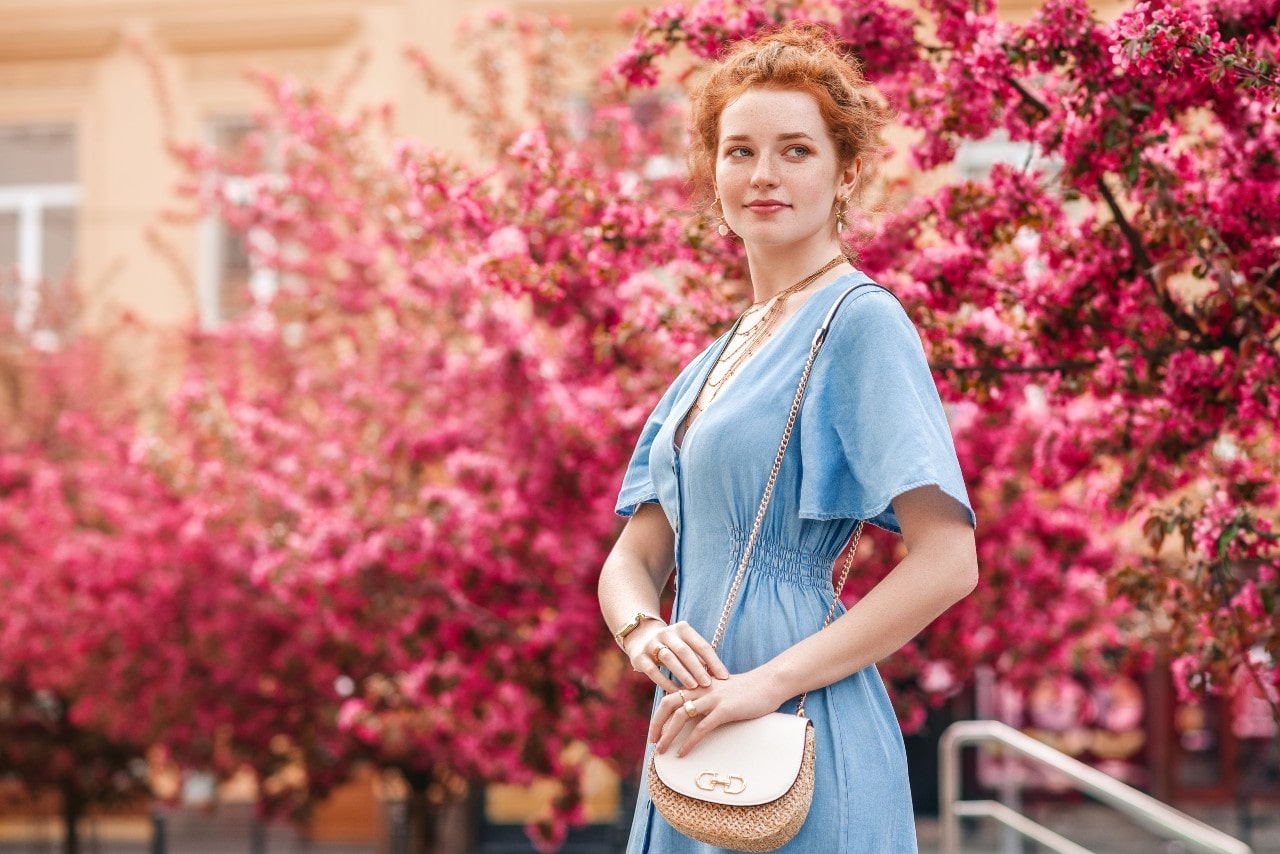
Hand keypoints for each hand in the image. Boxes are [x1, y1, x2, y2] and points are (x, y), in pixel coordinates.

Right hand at [625, 620, 728, 692]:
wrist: (640, 636)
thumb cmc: (672, 646)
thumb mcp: (685, 645)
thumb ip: (699, 658)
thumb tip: (719, 676)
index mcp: (683, 629)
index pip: (701, 645)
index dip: (714, 661)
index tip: (724, 677)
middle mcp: (667, 633)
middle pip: (685, 651)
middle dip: (697, 668)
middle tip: (708, 684)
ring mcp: (652, 643)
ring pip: (669, 658)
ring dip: (682, 673)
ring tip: (693, 687)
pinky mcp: (639, 656)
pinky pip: (653, 670)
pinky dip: (665, 682)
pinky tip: (675, 691)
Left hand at [649, 669, 784, 756]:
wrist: (769, 683)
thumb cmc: (748, 689)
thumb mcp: (722, 689)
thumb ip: (707, 697)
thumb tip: (696, 712)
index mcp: (699, 684)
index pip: (670, 696)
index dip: (659, 714)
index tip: (654, 731)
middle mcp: (702, 689)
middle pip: (669, 703)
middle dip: (657, 723)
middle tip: (653, 741)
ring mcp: (713, 699)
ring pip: (681, 715)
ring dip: (668, 735)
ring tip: (663, 750)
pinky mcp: (725, 710)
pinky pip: (701, 727)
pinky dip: (689, 741)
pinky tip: (683, 752)